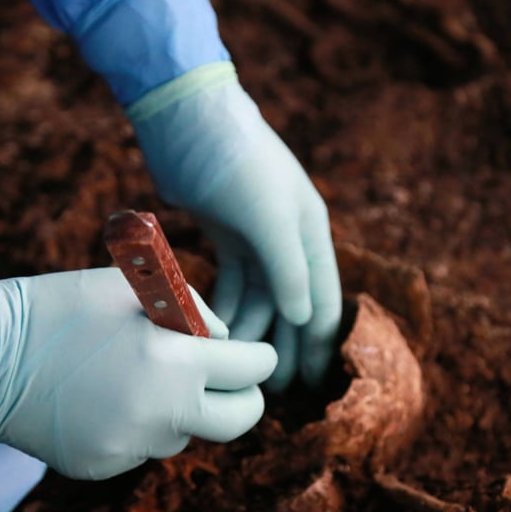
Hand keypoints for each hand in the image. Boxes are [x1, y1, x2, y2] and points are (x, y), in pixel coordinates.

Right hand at [0, 268, 277, 479]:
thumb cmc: (62, 307)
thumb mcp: (135, 289)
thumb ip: (193, 313)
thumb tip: (224, 342)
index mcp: (176, 364)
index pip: (253, 370)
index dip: (259, 357)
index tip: (255, 355)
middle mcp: (162, 415)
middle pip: (240, 421)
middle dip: (245, 398)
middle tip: (231, 382)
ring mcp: (131, 447)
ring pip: (185, 434)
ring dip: (180, 410)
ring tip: (138, 376)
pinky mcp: (102, 465)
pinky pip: (141, 447)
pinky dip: (137, 426)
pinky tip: (103, 398)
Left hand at [128, 63, 341, 389]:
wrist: (189, 120)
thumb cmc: (237, 164)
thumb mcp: (270, 217)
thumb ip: (290, 268)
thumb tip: (307, 320)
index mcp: (310, 233)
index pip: (322, 300)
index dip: (318, 345)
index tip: (310, 385)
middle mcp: (288, 238)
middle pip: (292, 305)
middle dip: (287, 346)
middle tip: (277, 391)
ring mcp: (256, 237)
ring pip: (259, 297)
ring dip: (252, 331)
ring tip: (240, 369)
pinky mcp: (225, 233)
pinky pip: (231, 283)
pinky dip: (225, 308)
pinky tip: (216, 334)